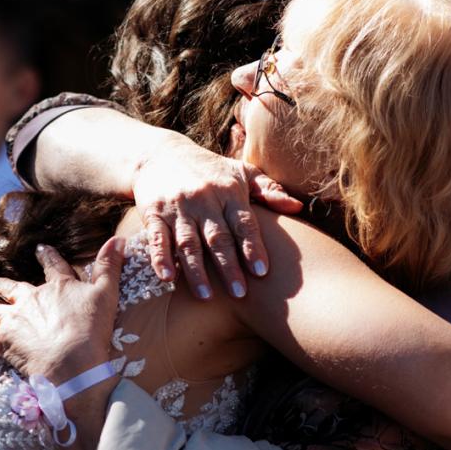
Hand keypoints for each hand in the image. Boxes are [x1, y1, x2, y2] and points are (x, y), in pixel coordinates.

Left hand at [0, 237, 125, 381]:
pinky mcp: (4, 342)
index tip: (41, 248)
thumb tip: (118, 239)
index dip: (48, 257)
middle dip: (4, 285)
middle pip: (14, 289)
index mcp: (58, 287)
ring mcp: (15, 320)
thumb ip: (110, 266)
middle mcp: (32, 299)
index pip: (52, 266)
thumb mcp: (107, 294)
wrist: (72, 360)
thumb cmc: (92, 330)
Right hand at [131, 137, 301, 300]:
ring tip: (206, 295)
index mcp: (229, 192)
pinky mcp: (153, 214)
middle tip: (239, 293)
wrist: (161, 154)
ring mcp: (177, 208)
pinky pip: (157, 239)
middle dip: (228, 267)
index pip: (243, 223)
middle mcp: (204, 200)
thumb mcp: (241, 172)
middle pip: (218, 238)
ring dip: (196, 270)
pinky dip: (161, 258)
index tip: (261, 271)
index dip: (252, 247)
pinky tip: (168, 278)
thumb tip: (297, 207)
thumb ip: (268, 190)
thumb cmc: (210, 169)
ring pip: (188, 243)